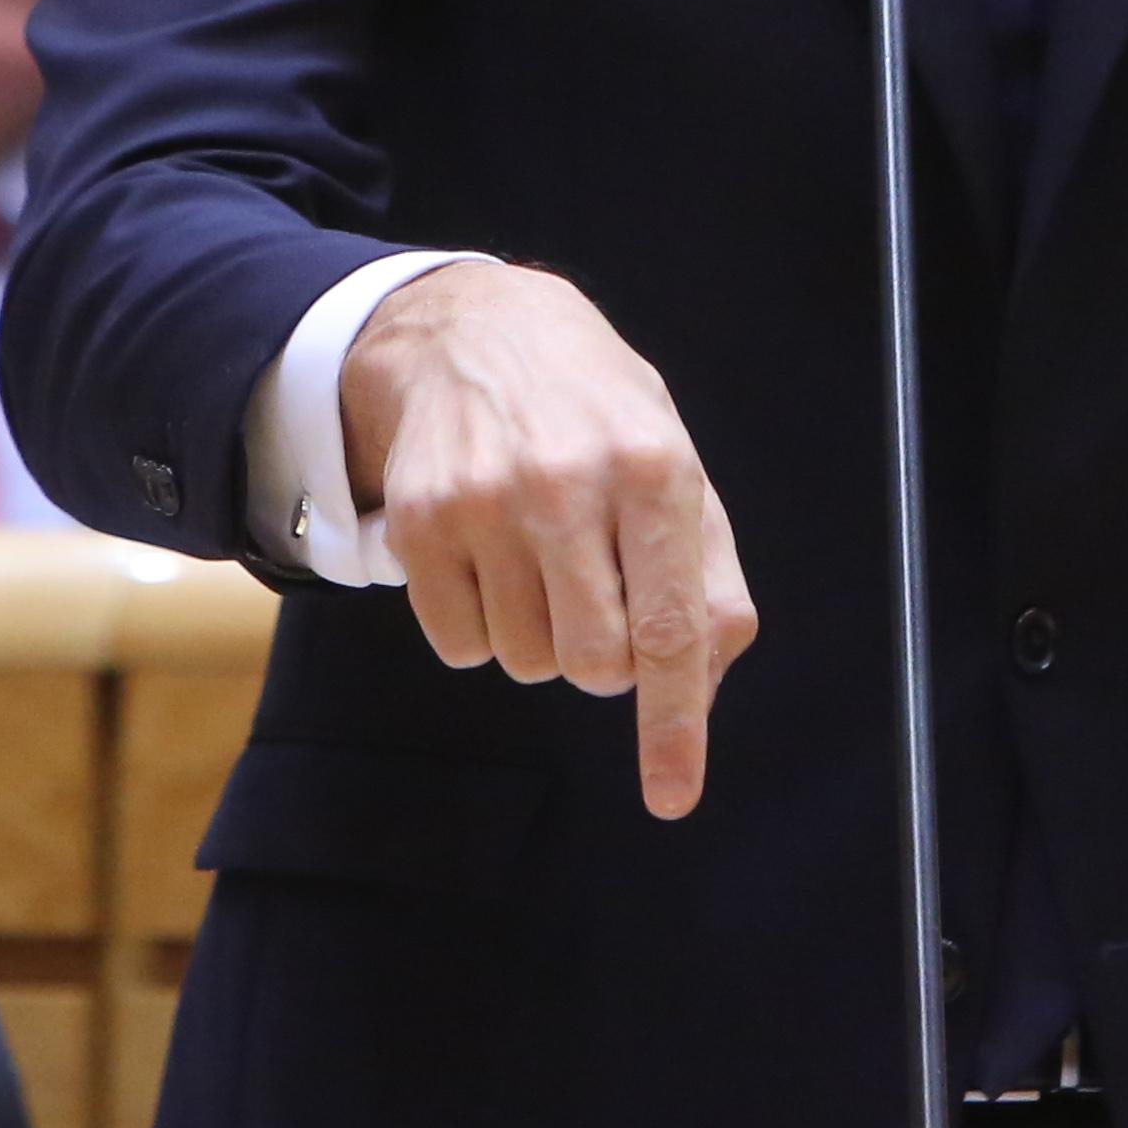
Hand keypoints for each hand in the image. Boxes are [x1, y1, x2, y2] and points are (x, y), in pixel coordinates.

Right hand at [340, 264, 759, 818]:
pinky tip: (488, 560)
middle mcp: (564, 484)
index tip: (672, 796)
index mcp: (651, 470)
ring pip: (525, 661)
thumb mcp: (674, 464)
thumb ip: (707, 575)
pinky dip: (480, 628)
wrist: (471, 331)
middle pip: (594, 663)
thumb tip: (704, 680)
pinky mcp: (420, 522)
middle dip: (604, 659)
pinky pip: (460, 646)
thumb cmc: (593, 411)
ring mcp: (483, 503)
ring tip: (539, 560)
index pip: (669, 629)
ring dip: (541, 638)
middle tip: (597, 595)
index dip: (675, 724)